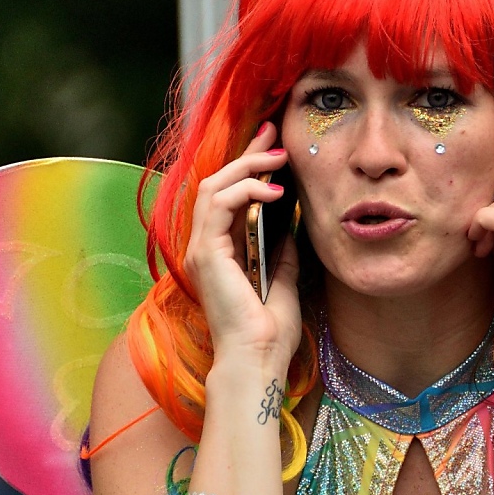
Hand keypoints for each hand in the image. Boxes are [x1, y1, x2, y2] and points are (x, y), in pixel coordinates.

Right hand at [183, 122, 301, 365]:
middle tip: (274, 134)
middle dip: (247, 155)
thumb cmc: (268, 331)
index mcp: (220, 252)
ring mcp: (201, 250)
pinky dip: (245, 191)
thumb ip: (281, 249)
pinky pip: (218, 205)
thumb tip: (292, 222)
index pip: (228, 197)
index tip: (273, 145)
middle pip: (217, 184)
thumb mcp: (283, 278)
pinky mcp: (206, 254)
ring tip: (278, 158)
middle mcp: (205, 247)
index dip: (248, 167)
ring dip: (247, 167)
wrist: (257, 360)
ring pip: (213, 188)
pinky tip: (273, 190)